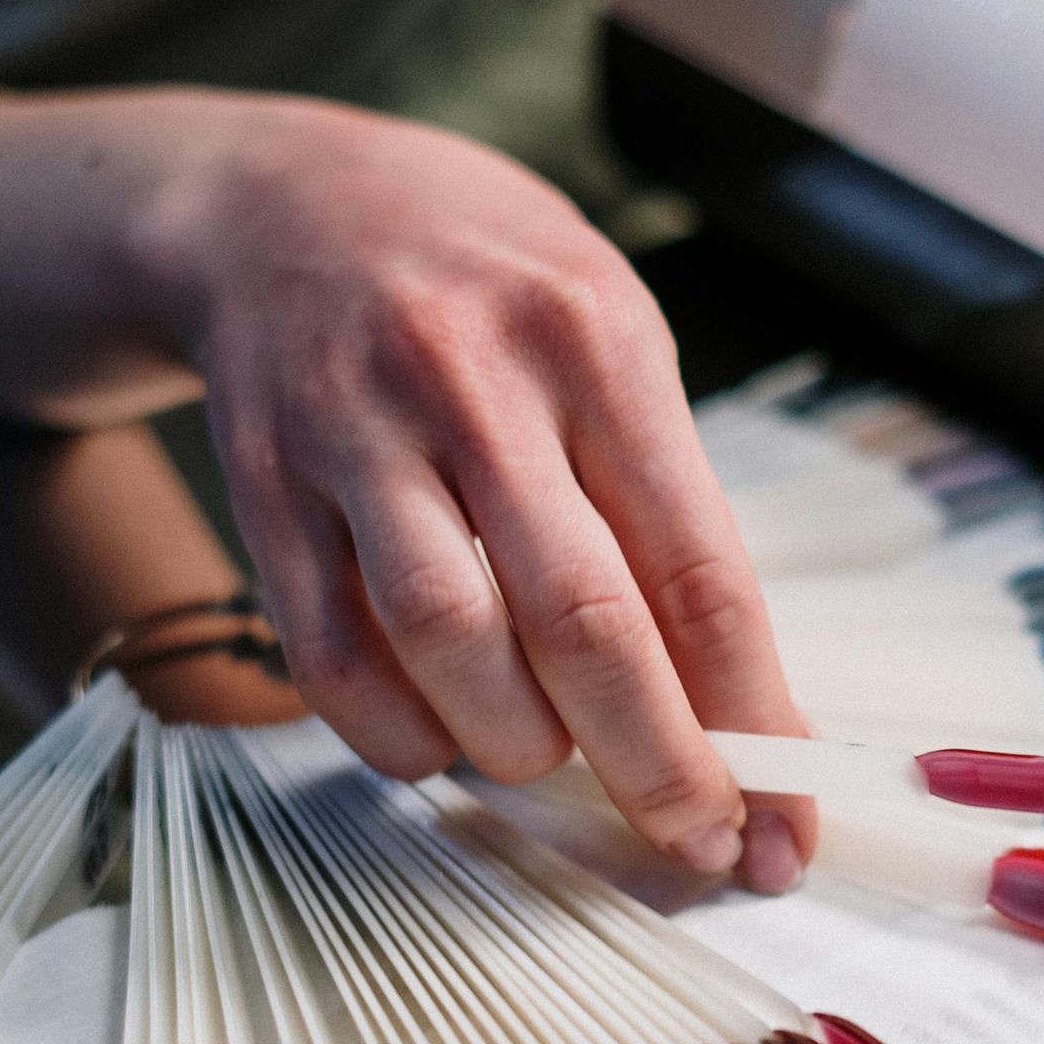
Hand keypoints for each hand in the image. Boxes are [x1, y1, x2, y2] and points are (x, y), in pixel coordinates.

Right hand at [152, 102, 811, 889]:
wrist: (270, 202)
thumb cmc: (480, 286)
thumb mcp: (601, 332)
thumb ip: (659, 496)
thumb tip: (731, 701)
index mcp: (595, 341)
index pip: (698, 567)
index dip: (749, 715)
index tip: (780, 816)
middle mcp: (475, 381)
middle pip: (584, 625)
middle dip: (655, 765)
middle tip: (694, 840)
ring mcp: (356, 432)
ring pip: (451, 646)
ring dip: (515, 745)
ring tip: (542, 756)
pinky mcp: (262, 487)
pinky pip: (331, 657)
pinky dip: (397, 734)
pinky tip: (437, 739)